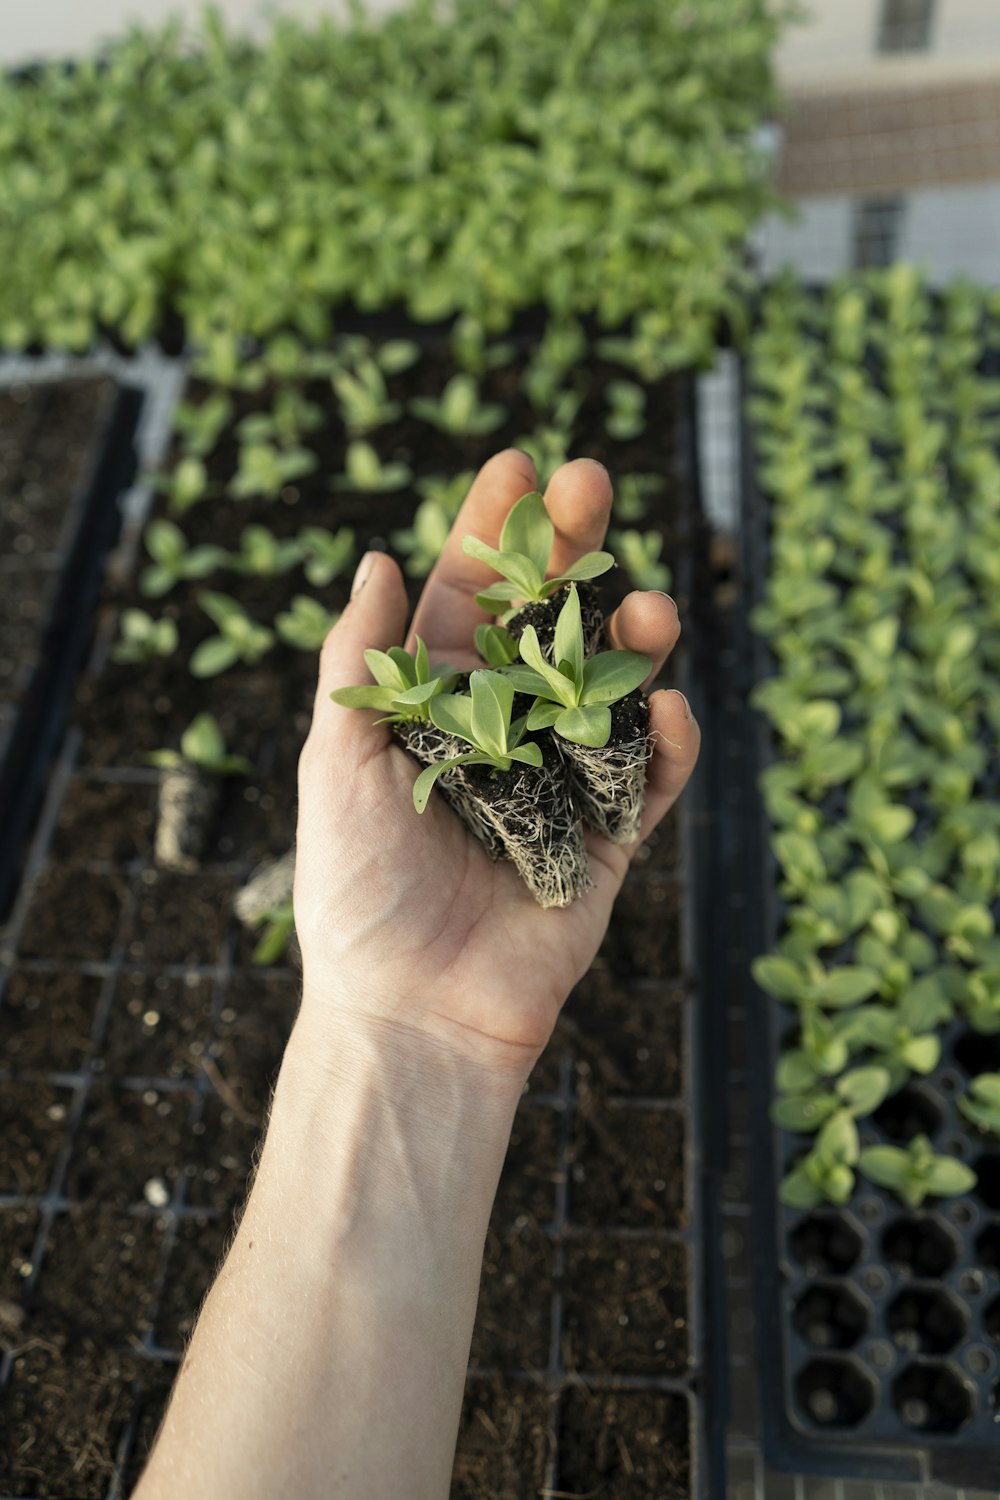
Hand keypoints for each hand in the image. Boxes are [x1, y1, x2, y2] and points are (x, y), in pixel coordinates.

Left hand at [292, 450, 699, 1083]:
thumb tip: (373, 557)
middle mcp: (502, 728)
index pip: (466, 598)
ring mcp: (560, 779)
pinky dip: (669, 743)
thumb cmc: (358, 889)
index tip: (518, 462)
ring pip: (613, 686)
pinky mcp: (607, 840)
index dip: (492, 530)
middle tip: (592, 484)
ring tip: (649, 604)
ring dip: (635, 638)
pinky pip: (650, 779)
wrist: (412, 1012)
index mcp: (434, 704)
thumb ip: (361, 664)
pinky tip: (674, 708)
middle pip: (548, 620)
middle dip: (572, 550)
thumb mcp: (340, 764)